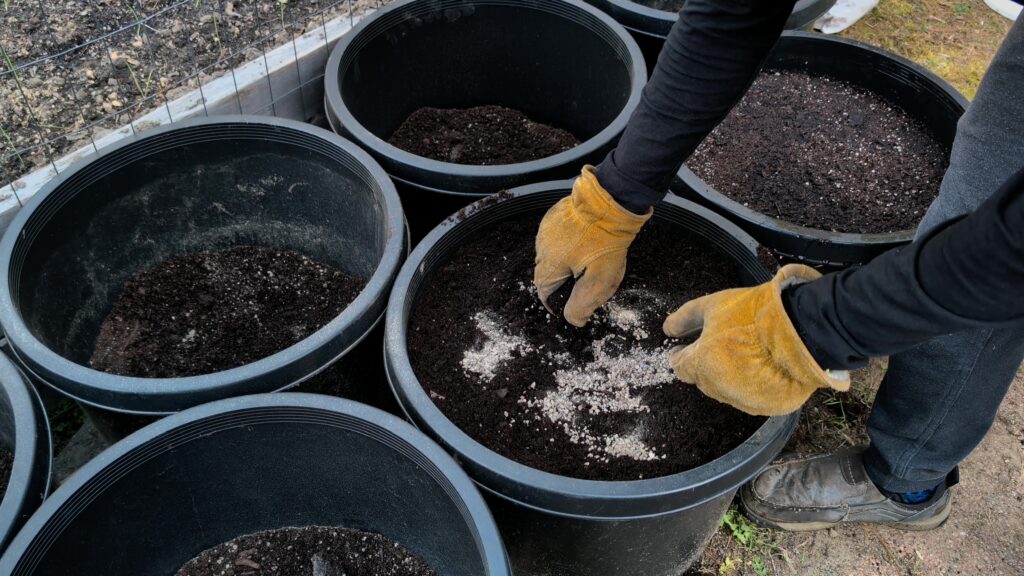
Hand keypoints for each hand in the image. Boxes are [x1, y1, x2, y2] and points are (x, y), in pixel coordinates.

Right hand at [533, 166, 650, 326]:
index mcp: (549, 265)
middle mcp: (542, 247)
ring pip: (552, 254)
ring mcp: (547, 228)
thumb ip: (582, 305)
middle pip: (548, 274)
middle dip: (564, 282)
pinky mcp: (556, 215)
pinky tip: (587, 241)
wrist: (612, 200)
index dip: (559, 303)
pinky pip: (557, 236)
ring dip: (566, 261)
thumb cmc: (607, 241)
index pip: (545, 294)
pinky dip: (569, 243)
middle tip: (586, 281)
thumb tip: (574, 321)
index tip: (573, 304)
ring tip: (589, 260)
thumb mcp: (599, 281)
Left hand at [663, 264, 849, 415]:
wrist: (803, 330)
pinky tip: (764, 368)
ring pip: (728, 390)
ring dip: (731, 376)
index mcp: (702, 365)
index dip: (681, 354)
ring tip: (747, 354)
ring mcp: (745, 401)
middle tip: (721, 346)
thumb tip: (668, 329)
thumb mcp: (713, 305)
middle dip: (707, 363)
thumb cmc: (756, 315)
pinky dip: (755, 385)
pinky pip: (754, 398)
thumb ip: (685, 318)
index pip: (680, 366)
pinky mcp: (769, 408)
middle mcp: (719, 388)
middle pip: (703, 378)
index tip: (683, 348)